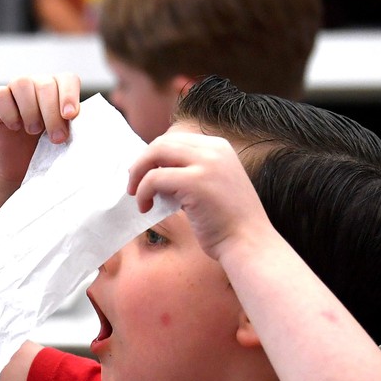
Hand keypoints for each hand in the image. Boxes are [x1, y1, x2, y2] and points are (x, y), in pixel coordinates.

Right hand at [0, 73, 80, 186]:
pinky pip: (1, 95)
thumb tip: (84, 120)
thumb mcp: (65, 136)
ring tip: (33, 131)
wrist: (20, 166)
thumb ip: (72, 123)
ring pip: (22, 84)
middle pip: (46, 85)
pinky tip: (14, 127)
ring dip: (30, 111)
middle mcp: (37, 84)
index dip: (69, 95)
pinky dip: (9, 112)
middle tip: (56, 138)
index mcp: (59, 88)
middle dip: (52, 114)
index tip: (70, 116)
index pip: (67, 79)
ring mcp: (16, 90)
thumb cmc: (46, 150)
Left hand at [127, 129, 271, 262]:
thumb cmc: (226, 221)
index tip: (144, 175)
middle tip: (133, 186)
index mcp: (219, 147)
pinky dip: (142, 192)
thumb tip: (153, 170)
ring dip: (138, 175)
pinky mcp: (195, 182)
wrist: (247, 241)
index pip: (175, 139)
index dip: (154, 156)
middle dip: (141, 163)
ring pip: (155, 153)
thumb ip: (189, 172)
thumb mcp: (211, 185)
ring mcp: (206, 163)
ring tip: (137, 197)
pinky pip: (154, 178)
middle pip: (162, 142)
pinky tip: (146, 208)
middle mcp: (214, 149)